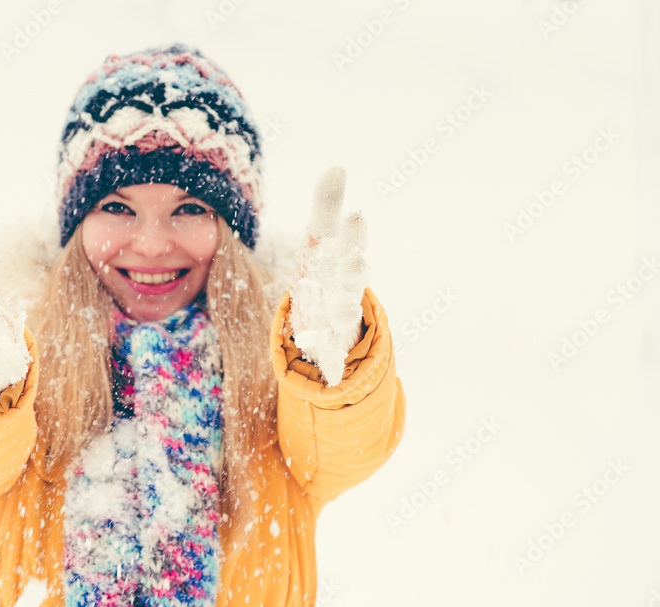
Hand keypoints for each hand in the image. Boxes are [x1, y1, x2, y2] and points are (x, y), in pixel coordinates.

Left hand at [289, 166, 368, 385]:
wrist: (330, 322)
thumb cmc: (326, 273)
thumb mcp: (320, 240)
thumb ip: (326, 206)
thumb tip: (337, 164)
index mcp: (343, 260)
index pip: (349, 242)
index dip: (352, 232)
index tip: (355, 215)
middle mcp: (347, 288)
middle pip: (352, 277)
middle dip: (353, 268)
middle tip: (356, 258)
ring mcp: (340, 318)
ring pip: (343, 313)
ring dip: (344, 308)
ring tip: (343, 305)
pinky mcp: (329, 345)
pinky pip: (330, 353)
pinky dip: (332, 361)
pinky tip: (333, 372)